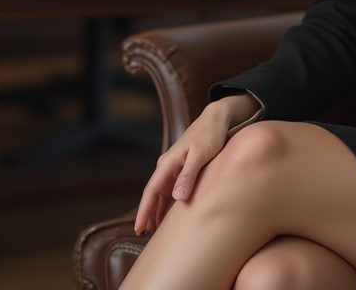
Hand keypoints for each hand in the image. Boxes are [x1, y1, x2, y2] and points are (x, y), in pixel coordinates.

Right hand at [132, 93, 259, 234]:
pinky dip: (167, 203)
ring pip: (161, 193)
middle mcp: (166, 166)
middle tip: (144, 235)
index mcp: (167, 163)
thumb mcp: (200, 155)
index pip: (151, 191)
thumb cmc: (209, 135)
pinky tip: (170, 213)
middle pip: (153, 195)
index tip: (139, 228)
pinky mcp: (182, 168)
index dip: (144, 211)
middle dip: (148, 214)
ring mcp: (173, 167)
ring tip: (155, 229)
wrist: (216, 119)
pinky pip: (170, 189)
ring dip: (157, 210)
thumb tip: (177, 198)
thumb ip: (188, 175)